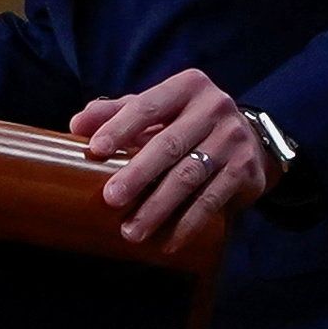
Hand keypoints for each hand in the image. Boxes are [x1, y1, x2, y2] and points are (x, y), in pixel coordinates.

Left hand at [68, 69, 280, 255]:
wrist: (251, 140)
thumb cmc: (188, 123)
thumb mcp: (158, 110)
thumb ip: (118, 112)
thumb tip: (77, 124)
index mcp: (187, 86)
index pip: (148, 105)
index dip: (120, 127)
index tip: (95, 149)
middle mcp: (214, 108)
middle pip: (169, 144)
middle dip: (138, 173)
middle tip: (111, 199)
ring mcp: (233, 139)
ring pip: (190, 176)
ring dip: (158, 207)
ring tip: (132, 231)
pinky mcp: (245, 170)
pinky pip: (212, 200)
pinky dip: (188, 223)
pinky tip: (168, 242)